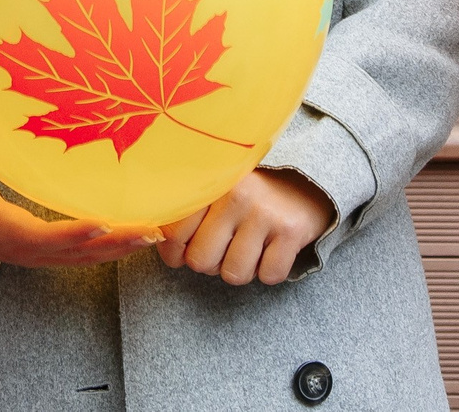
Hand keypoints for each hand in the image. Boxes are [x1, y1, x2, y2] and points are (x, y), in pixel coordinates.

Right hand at [0, 143, 160, 269]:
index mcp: (4, 230)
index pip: (43, 236)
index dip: (72, 234)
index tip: (103, 226)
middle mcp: (27, 248)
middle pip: (77, 252)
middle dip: (115, 243)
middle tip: (151, 232)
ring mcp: (39, 253)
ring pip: (86, 256)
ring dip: (121, 248)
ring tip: (155, 234)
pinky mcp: (48, 250)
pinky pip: (84, 254)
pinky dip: (112, 248)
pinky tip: (135, 237)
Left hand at [156, 169, 332, 286]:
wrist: (307, 184)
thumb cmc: (248, 196)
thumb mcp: (215, 190)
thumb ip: (185, 208)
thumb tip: (151, 239)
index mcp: (210, 182)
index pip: (173, 232)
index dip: (173, 253)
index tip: (179, 254)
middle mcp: (236, 194)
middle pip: (201, 261)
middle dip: (209, 264)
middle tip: (222, 248)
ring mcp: (264, 212)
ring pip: (234, 274)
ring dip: (240, 269)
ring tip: (247, 247)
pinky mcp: (291, 231)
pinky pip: (268, 276)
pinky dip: (269, 271)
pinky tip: (271, 249)